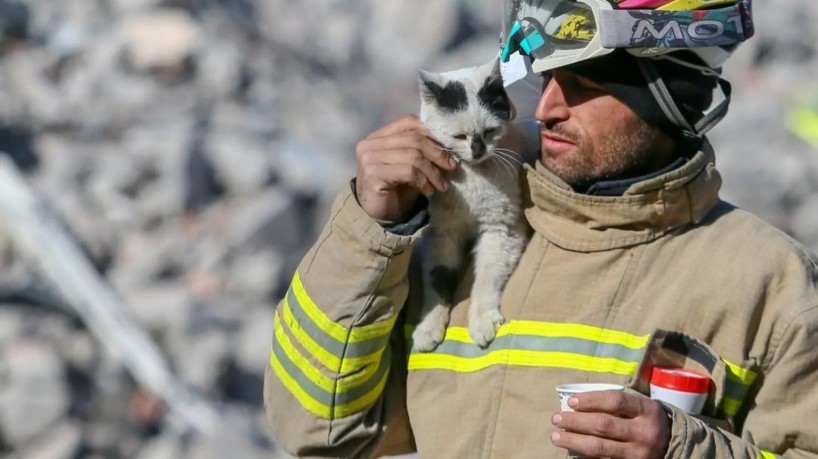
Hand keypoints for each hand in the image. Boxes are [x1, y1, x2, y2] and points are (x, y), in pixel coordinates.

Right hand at [355, 115, 456, 220]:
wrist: (380, 216)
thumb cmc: (396, 188)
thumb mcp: (410, 164)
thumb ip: (421, 149)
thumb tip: (449, 141)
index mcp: (378, 136)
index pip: (408, 122)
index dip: (431, 131)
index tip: (449, 147)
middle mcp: (370, 144)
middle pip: (413, 138)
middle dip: (437, 153)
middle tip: (451, 166)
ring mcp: (369, 158)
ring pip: (413, 156)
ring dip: (433, 172)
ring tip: (441, 184)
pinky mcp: (373, 175)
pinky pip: (408, 172)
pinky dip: (423, 181)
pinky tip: (428, 191)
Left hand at [550, 390, 670, 458]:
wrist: (673, 444)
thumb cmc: (646, 419)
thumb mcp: (639, 406)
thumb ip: (615, 403)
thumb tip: (575, 404)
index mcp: (647, 410)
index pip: (615, 400)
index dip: (590, 400)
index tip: (571, 402)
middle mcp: (644, 432)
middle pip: (603, 425)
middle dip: (575, 422)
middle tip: (556, 418)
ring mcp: (639, 453)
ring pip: (600, 447)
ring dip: (574, 441)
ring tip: (556, 436)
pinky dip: (586, 458)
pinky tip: (572, 453)